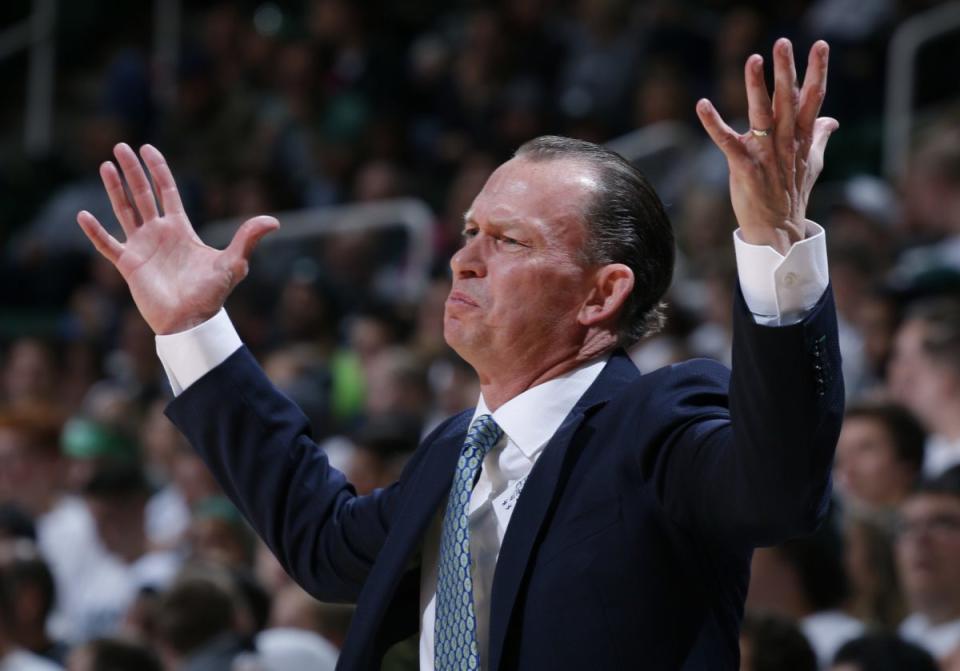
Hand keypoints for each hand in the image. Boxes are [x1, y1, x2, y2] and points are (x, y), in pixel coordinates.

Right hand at [77, 143, 277, 333]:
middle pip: (143, 195)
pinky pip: (107, 245)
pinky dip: (95, 231)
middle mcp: (159, 234)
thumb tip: (273, 221)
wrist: (192, 321)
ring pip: (124, 211)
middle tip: (120, 145)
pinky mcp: (128, 265)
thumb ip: (248, 239)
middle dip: (133, 171)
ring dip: (114, 189)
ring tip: (105, 165)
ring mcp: (142, 248)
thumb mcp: (234, 263)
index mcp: (181, 230)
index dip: (158, 171)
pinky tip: (83, 215)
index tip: (148, 149)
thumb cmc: (212, 294)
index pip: (167, 192)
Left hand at [696, 38, 837, 254]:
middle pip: (788, 101)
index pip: (813, 99)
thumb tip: (832, 120)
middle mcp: (786, 143)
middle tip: (784, 42)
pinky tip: (702, 104)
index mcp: (802, 139)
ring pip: (762, 115)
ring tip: (754, 60)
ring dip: (757, 87)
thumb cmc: (792, 194)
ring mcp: (766, 155)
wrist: (779, 231)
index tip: (820, 45)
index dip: (817, 71)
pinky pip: (727, 141)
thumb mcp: (812, 164)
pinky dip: (713, 123)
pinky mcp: (744, 167)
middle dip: (787, 71)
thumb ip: (819, 138)